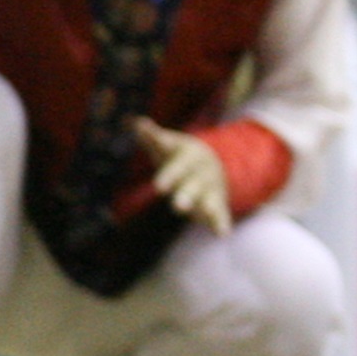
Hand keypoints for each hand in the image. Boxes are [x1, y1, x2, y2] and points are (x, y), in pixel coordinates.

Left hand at [135, 119, 233, 233]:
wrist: (214, 160)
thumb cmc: (179, 154)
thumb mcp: (167, 144)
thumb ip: (152, 136)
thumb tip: (135, 121)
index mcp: (189, 156)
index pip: (176, 166)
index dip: (168, 176)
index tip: (158, 187)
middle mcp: (201, 172)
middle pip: (191, 185)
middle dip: (185, 196)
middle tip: (177, 207)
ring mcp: (210, 188)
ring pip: (206, 199)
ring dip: (204, 209)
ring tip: (202, 217)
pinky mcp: (217, 203)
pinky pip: (220, 214)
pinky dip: (221, 223)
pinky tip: (221, 234)